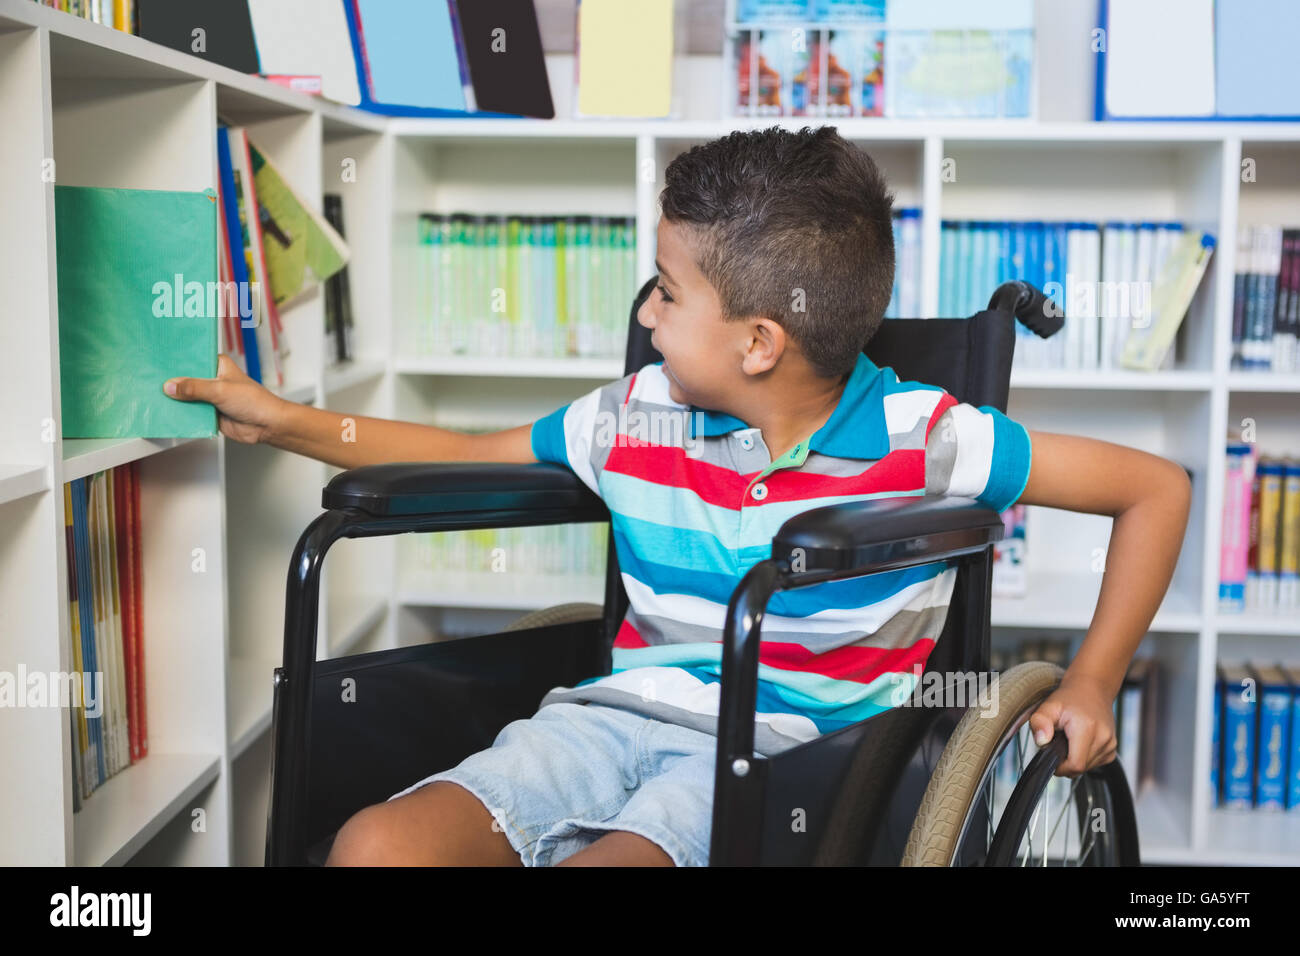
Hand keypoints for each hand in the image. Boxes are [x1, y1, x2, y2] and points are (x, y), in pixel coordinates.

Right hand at [164, 353, 286, 444]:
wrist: (267, 425)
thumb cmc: (254, 401)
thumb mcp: (220, 390)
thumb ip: (194, 388)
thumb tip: (169, 386)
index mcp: (218, 365)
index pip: (192, 359)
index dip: (176, 361)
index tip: (157, 361)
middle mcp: (213, 380)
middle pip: (186, 379)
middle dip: (172, 383)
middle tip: (149, 380)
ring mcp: (210, 397)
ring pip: (187, 397)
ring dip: (175, 400)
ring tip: (152, 397)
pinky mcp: (210, 413)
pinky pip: (191, 413)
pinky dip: (181, 414)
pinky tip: (166, 413)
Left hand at [1026, 671, 1118, 777]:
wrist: (1091, 689)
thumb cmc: (1069, 698)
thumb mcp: (1048, 706)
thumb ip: (1039, 722)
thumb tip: (1041, 741)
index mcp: (1087, 729)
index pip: (1076, 765)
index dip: (1061, 767)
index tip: (1052, 756)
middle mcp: (1103, 738)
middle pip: (1081, 768)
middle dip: (1066, 762)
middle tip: (1058, 743)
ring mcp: (1110, 744)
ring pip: (1088, 767)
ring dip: (1075, 759)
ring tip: (1069, 739)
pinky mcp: (1113, 748)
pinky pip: (1095, 763)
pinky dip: (1085, 757)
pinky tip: (1079, 742)